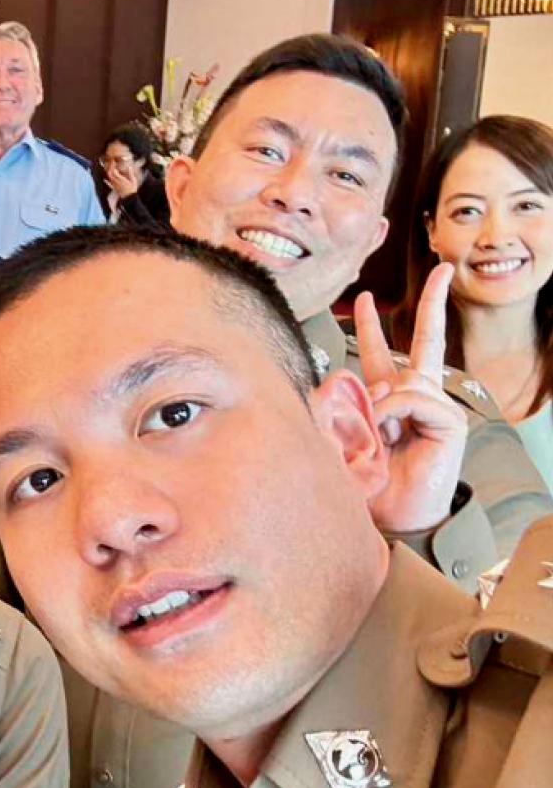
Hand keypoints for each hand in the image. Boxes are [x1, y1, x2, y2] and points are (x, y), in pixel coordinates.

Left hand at [105, 162, 139, 199]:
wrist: (129, 198)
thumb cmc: (132, 189)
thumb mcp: (133, 180)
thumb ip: (131, 174)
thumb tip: (129, 167)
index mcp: (121, 179)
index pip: (114, 171)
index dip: (113, 165)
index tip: (113, 161)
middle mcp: (116, 182)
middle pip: (110, 174)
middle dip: (109, 168)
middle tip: (111, 163)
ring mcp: (114, 185)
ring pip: (109, 178)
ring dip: (108, 173)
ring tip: (109, 168)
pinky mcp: (114, 189)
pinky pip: (109, 185)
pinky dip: (107, 182)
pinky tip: (104, 180)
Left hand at [355, 263, 467, 534]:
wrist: (390, 517)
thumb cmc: (365, 484)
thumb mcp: (338, 439)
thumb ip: (338, 407)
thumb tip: (350, 381)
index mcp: (387, 399)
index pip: (381, 354)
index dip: (374, 326)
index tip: (365, 297)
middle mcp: (415, 397)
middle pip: (426, 340)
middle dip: (434, 302)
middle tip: (444, 270)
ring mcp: (435, 406)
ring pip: (403, 378)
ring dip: (378, 404)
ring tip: (374, 434)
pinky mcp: (448, 420)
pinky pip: (412, 398)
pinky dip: (393, 412)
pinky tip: (389, 432)